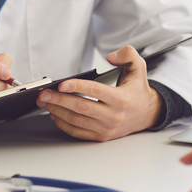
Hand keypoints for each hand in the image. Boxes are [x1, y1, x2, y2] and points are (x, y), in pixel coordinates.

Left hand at [35, 45, 163, 141]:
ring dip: (57, 111)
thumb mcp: (138, 67)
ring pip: (77, 121)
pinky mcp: (101, 136)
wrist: (147, 114)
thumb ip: (128, 54)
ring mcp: (107, 128)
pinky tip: (54, 115)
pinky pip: (78, 132)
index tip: (61, 84)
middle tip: (43, 94)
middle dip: (59, 100)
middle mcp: (114, 115)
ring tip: (44, 102)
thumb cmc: (137, 90)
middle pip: (81, 108)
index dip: (77, 87)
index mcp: (121, 98)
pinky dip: (64, 124)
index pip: (95, 91)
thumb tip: (110, 56)